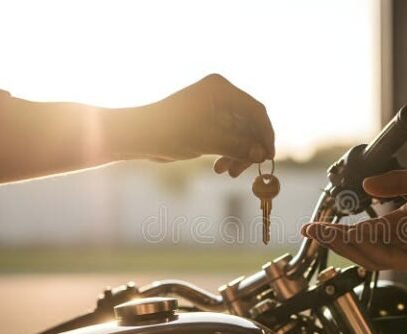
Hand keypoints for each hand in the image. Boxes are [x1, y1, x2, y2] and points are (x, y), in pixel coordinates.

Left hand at [125, 74, 274, 176]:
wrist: (138, 136)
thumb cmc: (171, 132)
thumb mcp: (209, 141)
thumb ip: (239, 146)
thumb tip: (262, 155)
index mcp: (221, 89)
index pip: (255, 111)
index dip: (265, 135)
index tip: (268, 157)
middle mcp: (219, 95)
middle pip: (247, 124)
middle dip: (248, 148)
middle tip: (246, 170)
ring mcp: (212, 108)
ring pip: (237, 134)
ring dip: (237, 154)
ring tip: (228, 172)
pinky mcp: (205, 122)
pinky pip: (226, 137)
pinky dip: (226, 152)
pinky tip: (220, 168)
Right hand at [301, 168, 406, 271]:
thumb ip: (395, 182)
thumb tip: (367, 184)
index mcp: (398, 222)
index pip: (359, 230)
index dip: (336, 229)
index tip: (313, 225)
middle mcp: (401, 239)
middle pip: (360, 246)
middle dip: (335, 240)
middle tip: (313, 231)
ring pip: (372, 256)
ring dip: (350, 247)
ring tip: (330, 237)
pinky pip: (394, 259)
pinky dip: (375, 252)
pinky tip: (359, 242)